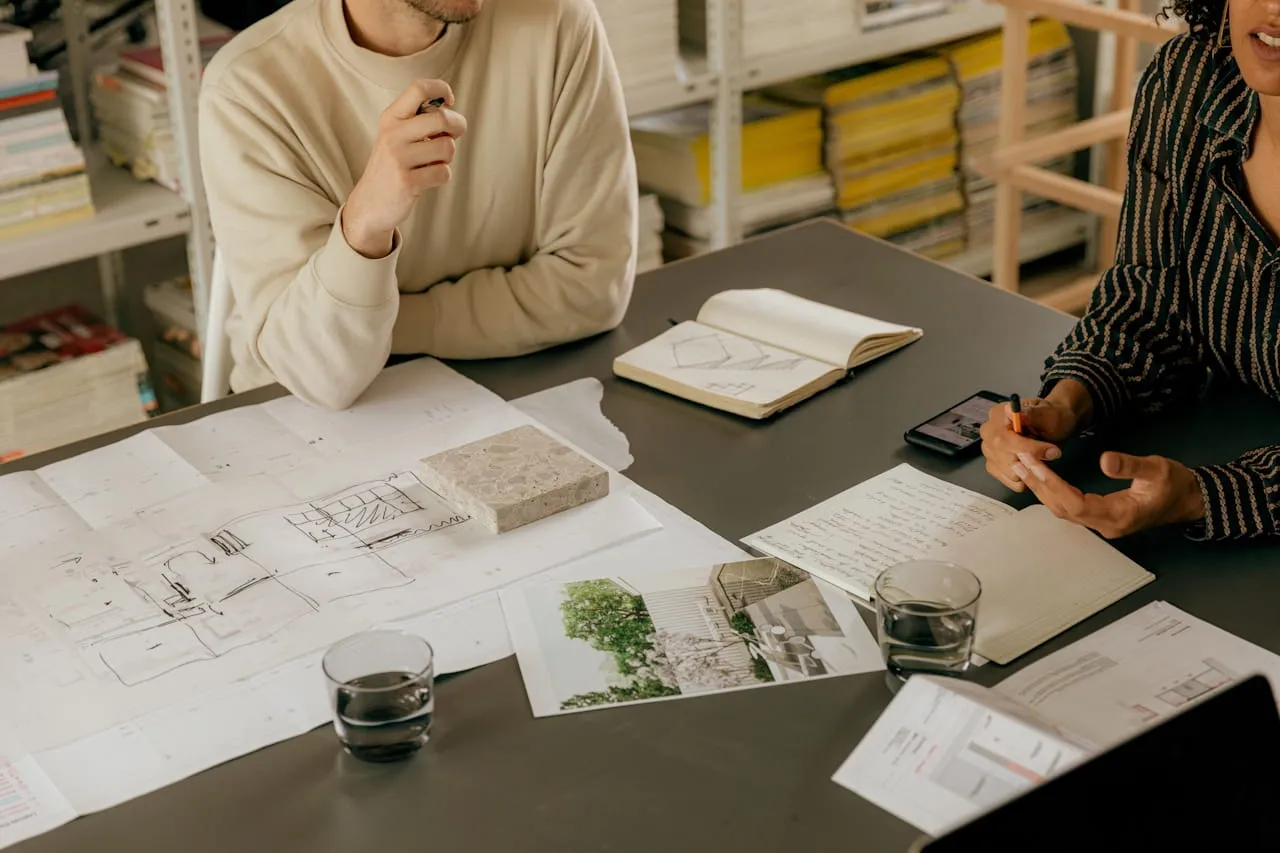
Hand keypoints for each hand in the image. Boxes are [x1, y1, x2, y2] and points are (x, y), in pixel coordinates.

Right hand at [343, 79, 467, 257]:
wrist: (369, 204)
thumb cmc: (393, 166)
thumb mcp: (397, 136)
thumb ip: (419, 121)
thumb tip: (452, 113)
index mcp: (390, 118)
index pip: (419, 88)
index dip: (441, 89)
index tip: (449, 101)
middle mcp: (392, 134)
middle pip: (442, 118)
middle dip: (457, 127)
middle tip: (452, 135)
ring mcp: (398, 158)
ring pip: (447, 147)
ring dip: (447, 157)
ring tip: (432, 162)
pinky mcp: (407, 182)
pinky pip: (443, 173)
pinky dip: (441, 176)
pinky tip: (426, 179)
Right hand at [980, 396, 1078, 492]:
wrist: (1051, 424)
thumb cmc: (1050, 417)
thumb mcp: (1048, 413)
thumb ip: (1036, 415)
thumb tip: (1024, 416)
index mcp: (998, 415)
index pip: (1004, 439)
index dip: (1028, 449)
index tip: (1052, 451)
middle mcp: (988, 433)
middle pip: (1004, 458)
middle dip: (1031, 461)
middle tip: (1051, 454)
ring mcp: (988, 450)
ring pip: (1009, 472)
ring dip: (1029, 469)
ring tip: (1039, 456)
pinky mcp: (993, 466)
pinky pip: (1009, 481)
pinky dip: (1025, 478)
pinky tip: (1032, 464)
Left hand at [1013, 450, 1204, 537]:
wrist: (1190, 500)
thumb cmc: (1176, 484)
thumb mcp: (1158, 469)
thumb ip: (1131, 466)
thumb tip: (1104, 460)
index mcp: (1118, 515)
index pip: (1075, 504)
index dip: (1052, 485)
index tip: (1034, 464)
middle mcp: (1106, 525)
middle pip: (1063, 509)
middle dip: (1039, 485)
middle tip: (1018, 461)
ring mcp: (1103, 524)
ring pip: (1063, 510)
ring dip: (1042, 489)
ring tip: (1023, 466)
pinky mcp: (1101, 518)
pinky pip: (1070, 508)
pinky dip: (1053, 492)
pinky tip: (1041, 477)